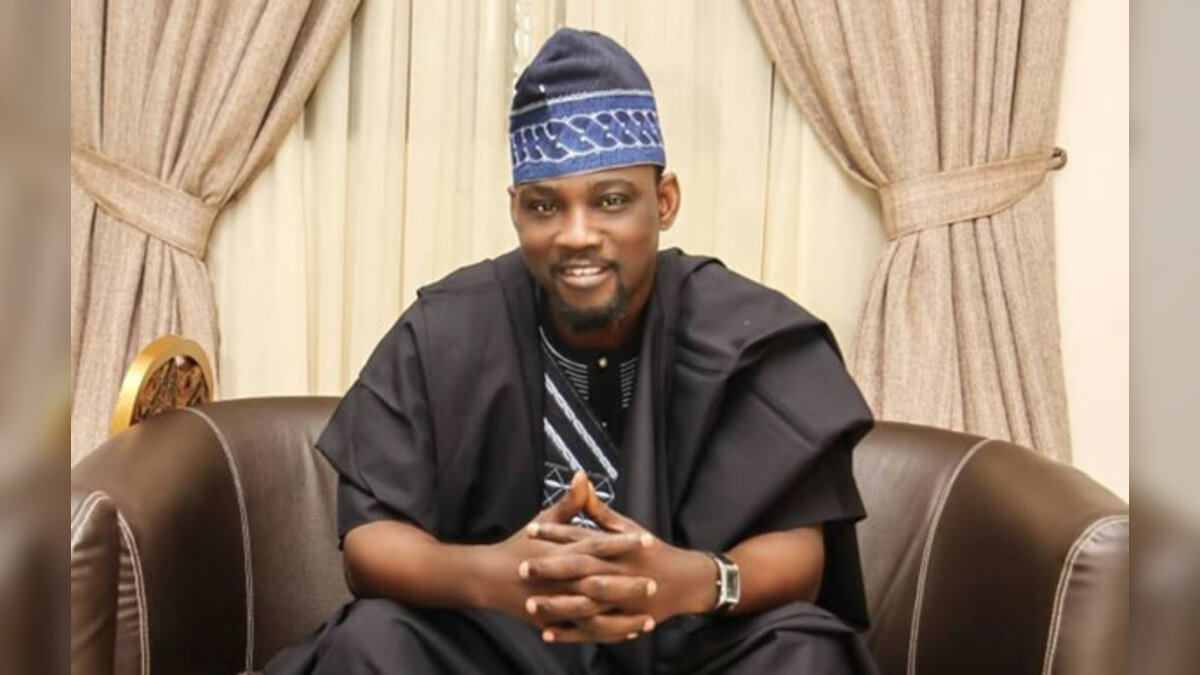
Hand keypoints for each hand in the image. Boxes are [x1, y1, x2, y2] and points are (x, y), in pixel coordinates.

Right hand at [477, 471, 654, 640]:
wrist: (489, 577)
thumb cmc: (519, 545)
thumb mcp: (543, 521)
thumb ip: (569, 503)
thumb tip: (583, 475)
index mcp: (559, 550)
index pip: (596, 544)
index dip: (623, 543)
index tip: (647, 540)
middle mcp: (557, 578)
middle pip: (598, 581)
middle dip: (627, 584)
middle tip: (654, 583)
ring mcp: (554, 603)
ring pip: (593, 612)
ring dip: (621, 616)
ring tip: (647, 616)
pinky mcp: (552, 621)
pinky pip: (583, 631)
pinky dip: (606, 633)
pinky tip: (629, 632)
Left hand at [524, 482, 718, 642]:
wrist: (684, 581)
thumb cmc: (650, 551)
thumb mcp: (626, 527)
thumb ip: (598, 509)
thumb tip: (579, 479)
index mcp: (617, 545)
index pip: (583, 536)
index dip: (555, 533)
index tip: (530, 530)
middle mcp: (619, 570)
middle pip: (582, 568)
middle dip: (551, 569)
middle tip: (523, 568)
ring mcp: (622, 597)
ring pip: (586, 602)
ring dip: (558, 604)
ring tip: (531, 605)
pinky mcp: (622, 619)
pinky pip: (594, 628)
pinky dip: (571, 632)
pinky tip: (547, 632)